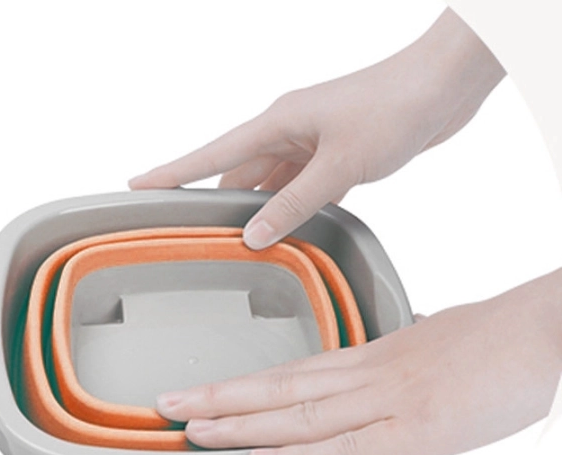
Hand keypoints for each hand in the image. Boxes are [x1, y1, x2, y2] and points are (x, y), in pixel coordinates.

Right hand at [129, 9, 504, 249]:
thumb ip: (296, 202)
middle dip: (221, 204)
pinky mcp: (334, 152)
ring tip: (245, 242)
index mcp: (277, 123)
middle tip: (199, 236)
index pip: (212, 153)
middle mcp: (288, 131)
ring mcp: (311, 141)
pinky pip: (302, 184)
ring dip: (262, 210)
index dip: (172, 171)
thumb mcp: (340, 164)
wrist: (442, 87)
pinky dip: (294, 206)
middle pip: (239, 174)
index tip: (137, 185)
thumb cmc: (393, 108)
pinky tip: (292, 227)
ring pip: (272, 183)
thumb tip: (254, 234)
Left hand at [155, 268, 561, 454]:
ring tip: (191, 430)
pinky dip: (300, 454)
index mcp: (370, 359)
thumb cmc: (491, 340)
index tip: (206, 394)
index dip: (243, 386)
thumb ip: (404, 356)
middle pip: (279, 387)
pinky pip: (347, 445)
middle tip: (168, 406)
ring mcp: (386, 400)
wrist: (537, 330)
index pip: (292, 372)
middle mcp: (365, 376)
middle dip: (219, 400)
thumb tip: (396, 351)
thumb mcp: (435, 345)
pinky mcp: (416, 428)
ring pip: (298, 412)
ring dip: (240, 423)